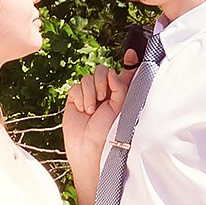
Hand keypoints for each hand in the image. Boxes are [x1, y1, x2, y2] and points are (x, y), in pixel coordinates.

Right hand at [59, 53, 135, 172]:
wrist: (89, 150)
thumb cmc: (109, 134)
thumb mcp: (121, 109)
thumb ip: (121, 88)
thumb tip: (112, 71)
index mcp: (120, 94)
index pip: (125, 73)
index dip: (128, 62)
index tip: (130, 54)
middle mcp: (105, 93)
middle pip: (102, 70)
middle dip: (102, 79)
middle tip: (103, 96)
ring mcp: (89, 96)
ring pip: (88, 78)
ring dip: (91, 92)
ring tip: (91, 110)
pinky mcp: (75, 100)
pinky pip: (76, 87)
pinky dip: (81, 98)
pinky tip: (83, 110)